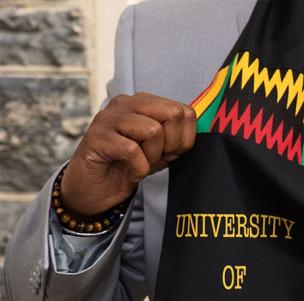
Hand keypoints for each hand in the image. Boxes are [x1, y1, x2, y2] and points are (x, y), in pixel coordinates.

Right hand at [62, 92, 196, 216]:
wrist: (97, 189)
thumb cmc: (130, 165)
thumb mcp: (162, 150)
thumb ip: (179, 137)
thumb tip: (200, 125)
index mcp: (144, 102)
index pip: (184, 111)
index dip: (183, 138)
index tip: (167, 152)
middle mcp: (125, 103)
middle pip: (172, 114)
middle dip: (171, 144)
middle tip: (154, 158)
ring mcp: (109, 118)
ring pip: (153, 130)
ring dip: (152, 156)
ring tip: (139, 163)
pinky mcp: (97, 137)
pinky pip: (133, 150)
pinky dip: (138, 168)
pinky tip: (129, 171)